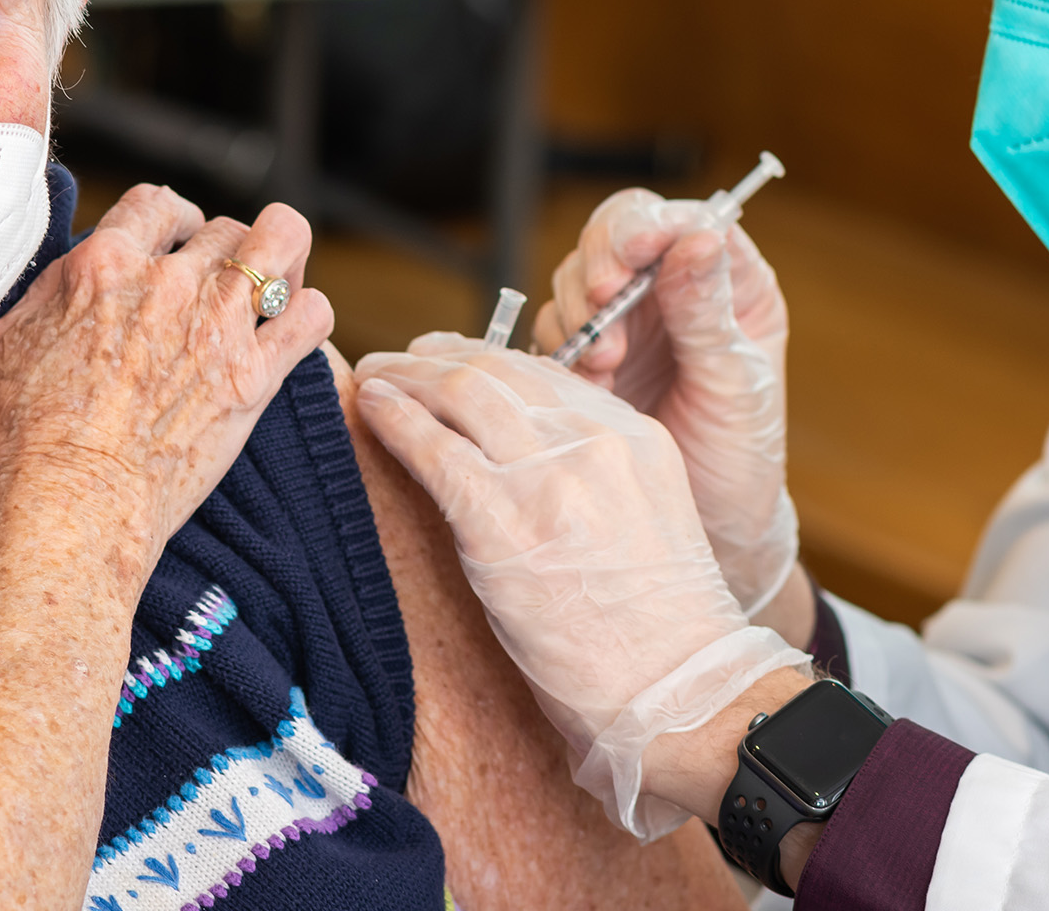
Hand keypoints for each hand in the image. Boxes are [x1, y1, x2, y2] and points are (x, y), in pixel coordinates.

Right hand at [0, 184, 332, 592]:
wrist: (72, 506)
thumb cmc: (28, 438)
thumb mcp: (8, 342)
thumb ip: (48, 293)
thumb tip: (69, 275)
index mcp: (106, 265)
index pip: (156, 203)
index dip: (171, 219)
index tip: (174, 240)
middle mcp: (169, 284)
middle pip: (223, 228)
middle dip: (223, 249)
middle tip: (218, 280)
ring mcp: (219, 327)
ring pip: (281, 242)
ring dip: (281, 254)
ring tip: (276, 274)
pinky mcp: (254, 376)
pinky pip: (311, 314)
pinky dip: (308, 313)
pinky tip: (293, 326)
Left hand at [355, 337, 807, 838]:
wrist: (676, 690)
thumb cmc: (656, 631)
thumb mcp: (644, 521)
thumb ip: (593, 474)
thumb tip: (515, 452)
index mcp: (635, 437)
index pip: (545, 372)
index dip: (484, 358)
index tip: (447, 360)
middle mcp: (594, 442)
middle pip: (498, 369)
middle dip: (437, 357)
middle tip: (399, 361)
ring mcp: (549, 478)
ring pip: (461, 392)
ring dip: (407, 376)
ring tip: (376, 376)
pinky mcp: (502, 523)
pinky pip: (434, 449)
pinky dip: (394, 419)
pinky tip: (371, 407)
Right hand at [536, 190, 800, 618]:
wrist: (709, 530)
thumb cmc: (741, 458)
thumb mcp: (735, 384)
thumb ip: (709, 313)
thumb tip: (699, 237)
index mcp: (728, 282)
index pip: (680, 220)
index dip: (650, 224)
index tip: (634, 253)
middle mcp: (673, 290)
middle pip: (617, 236)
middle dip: (603, 262)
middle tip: (604, 302)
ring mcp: (627, 323)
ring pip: (579, 279)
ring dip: (581, 311)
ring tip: (606, 364)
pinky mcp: (588, 359)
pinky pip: (555, 331)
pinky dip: (560, 349)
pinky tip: (588, 384)